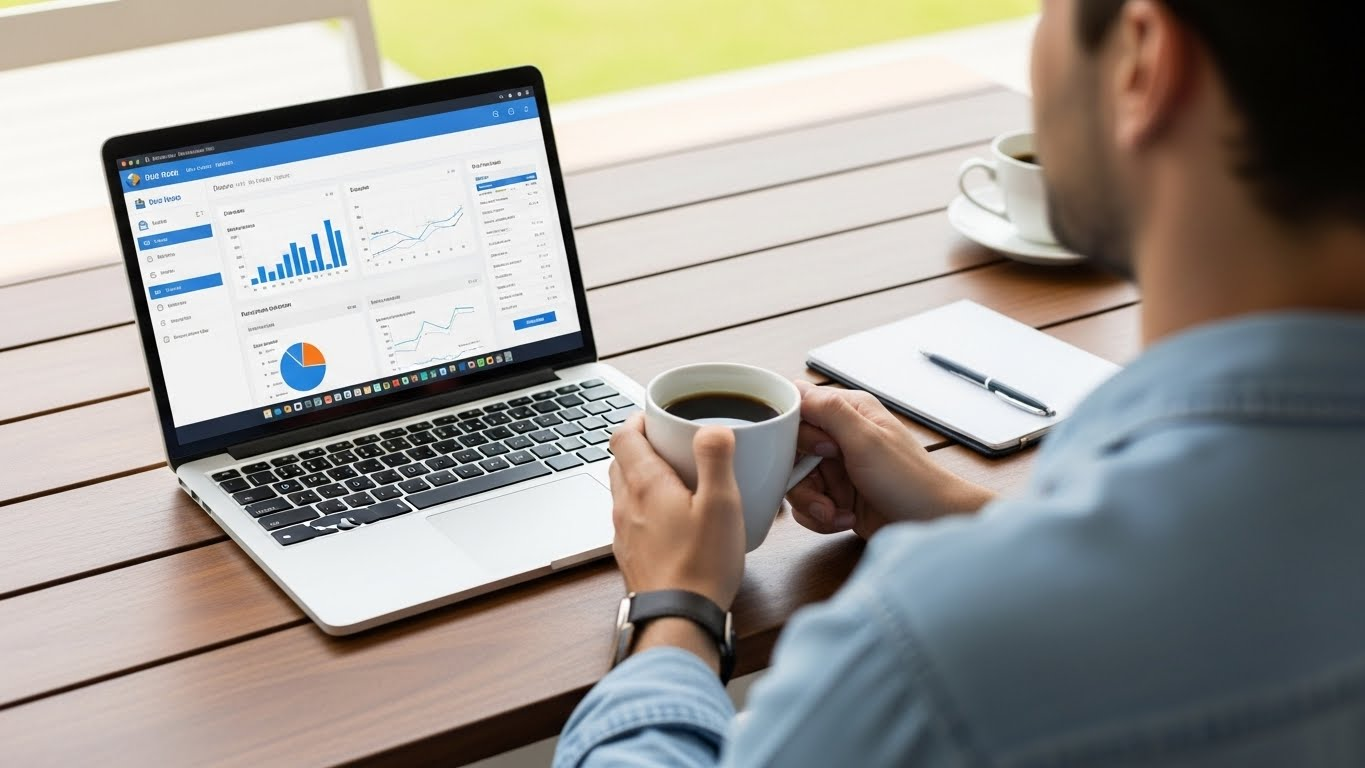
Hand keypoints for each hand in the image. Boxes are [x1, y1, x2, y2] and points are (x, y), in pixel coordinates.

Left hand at [607, 414, 744, 610]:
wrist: (678, 618)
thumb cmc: (700, 566)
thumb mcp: (721, 504)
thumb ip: (716, 460)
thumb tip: (712, 428)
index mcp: (645, 484)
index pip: (624, 435)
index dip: (639, 420)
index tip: (660, 418)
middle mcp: (626, 505)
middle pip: (621, 461)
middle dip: (643, 446)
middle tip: (673, 445)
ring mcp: (624, 532)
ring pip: (624, 490)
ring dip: (643, 478)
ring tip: (676, 481)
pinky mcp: (631, 555)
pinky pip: (632, 519)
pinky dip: (646, 508)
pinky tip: (674, 521)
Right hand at [787, 381, 993, 538]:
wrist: (930, 523)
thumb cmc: (909, 480)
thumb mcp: (865, 440)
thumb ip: (828, 410)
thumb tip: (793, 388)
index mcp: (848, 411)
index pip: (798, 408)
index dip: (796, 433)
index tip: (818, 451)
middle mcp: (839, 436)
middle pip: (790, 451)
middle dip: (802, 478)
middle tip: (826, 489)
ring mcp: (836, 468)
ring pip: (796, 481)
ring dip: (812, 502)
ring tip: (836, 512)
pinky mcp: (836, 496)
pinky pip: (807, 505)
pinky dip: (821, 517)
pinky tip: (845, 519)